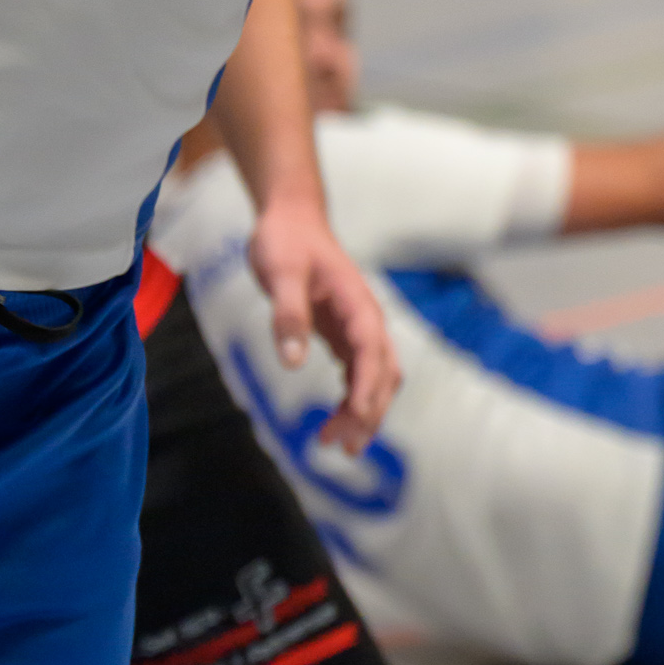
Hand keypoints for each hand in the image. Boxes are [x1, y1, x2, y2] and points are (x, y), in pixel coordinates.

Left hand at [245, 195, 397, 454]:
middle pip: (383, 372)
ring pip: (375, 377)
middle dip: (369, 411)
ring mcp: (357, 327)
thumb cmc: (286, 240)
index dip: (368, 386)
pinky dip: (354, 398)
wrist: (291, 218)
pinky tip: (339, 419)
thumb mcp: (280, 272)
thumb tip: (292, 361)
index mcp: (357, 303)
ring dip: (364, 411)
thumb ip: (288, 315)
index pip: (372, 351)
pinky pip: (358, 372)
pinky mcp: (343, 333)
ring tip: (340, 444)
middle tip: (343, 446)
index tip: (358, 416)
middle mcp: (365, 318)